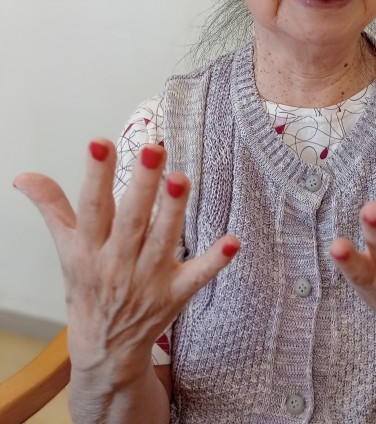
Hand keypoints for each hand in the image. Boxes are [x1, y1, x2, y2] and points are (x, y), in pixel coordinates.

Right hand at [14, 140, 238, 382]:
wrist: (104, 353)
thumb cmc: (88, 290)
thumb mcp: (66, 250)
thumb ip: (51, 207)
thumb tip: (23, 176)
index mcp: (89, 249)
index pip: (92, 206)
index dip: (95, 175)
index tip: (99, 142)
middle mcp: (117, 263)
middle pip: (131, 220)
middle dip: (142, 184)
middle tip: (153, 148)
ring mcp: (148, 280)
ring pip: (163, 241)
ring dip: (173, 211)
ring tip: (181, 178)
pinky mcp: (175, 295)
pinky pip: (197, 277)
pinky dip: (215, 261)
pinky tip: (233, 241)